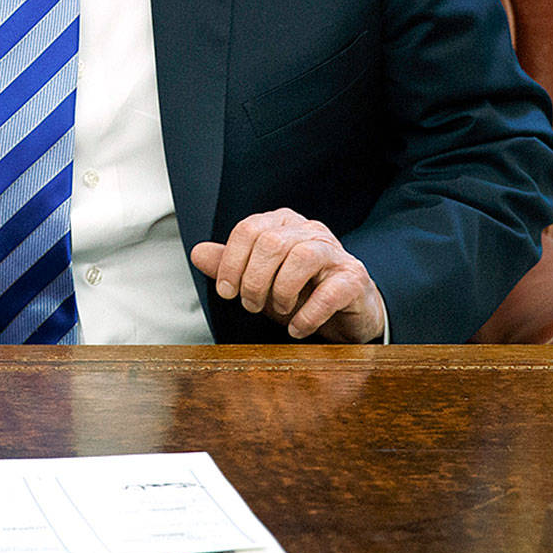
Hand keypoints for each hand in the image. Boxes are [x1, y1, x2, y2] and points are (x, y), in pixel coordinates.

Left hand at [190, 210, 384, 342]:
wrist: (347, 311)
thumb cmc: (302, 292)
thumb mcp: (259, 280)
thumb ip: (230, 265)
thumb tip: (198, 253)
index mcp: (284, 225)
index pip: (249, 229)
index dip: (231, 262)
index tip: (227, 291)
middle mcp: (310, 231)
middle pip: (272, 242)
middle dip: (254, 280)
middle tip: (251, 305)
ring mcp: (335, 253)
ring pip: (302, 257)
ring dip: (281, 292)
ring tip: (279, 312)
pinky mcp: (354, 279)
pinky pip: (329, 292)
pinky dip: (307, 315)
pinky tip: (297, 327)